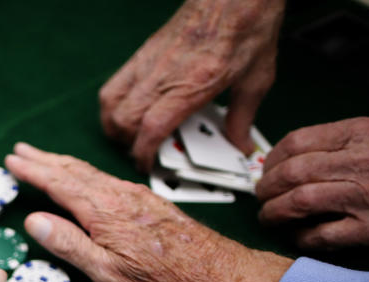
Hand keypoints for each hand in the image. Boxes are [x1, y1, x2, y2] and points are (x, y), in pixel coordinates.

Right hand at [5, 142, 292, 281]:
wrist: (220, 277)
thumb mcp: (108, 274)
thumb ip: (70, 245)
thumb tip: (34, 220)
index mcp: (103, 211)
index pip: (58, 183)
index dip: (33, 171)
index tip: (11, 161)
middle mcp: (119, 195)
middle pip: (73, 170)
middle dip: (44, 159)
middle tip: (20, 150)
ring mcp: (136, 196)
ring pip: (90, 172)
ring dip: (62, 163)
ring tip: (44, 158)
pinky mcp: (149, 203)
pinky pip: (106, 178)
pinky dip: (84, 172)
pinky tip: (85, 178)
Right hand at [99, 0, 283, 170]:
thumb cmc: (247, 28)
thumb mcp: (257, 79)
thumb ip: (243, 117)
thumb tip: (239, 144)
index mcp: (193, 85)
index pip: (152, 128)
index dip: (143, 153)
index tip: (148, 165)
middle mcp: (165, 74)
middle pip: (124, 120)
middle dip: (127, 145)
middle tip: (143, 153)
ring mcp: (149, 62)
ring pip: (111, 103)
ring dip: (114, 125)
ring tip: (130, 135)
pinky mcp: (143, 52)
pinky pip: (114, 84)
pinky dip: (113, 104)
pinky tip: (129, 109)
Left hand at [255, 117, 368, 248]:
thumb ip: (336, 143)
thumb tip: (286, 159)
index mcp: (362, 133)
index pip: (297, 142)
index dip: (271, 160)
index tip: (266, 171)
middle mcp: (364, 161)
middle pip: (292, 174)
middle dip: (266, 189)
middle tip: (261, 198)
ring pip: (299, 203)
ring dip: (274, 213)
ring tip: (269, 218)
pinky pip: (321, 235)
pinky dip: (301, 237)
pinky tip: (297, 236)